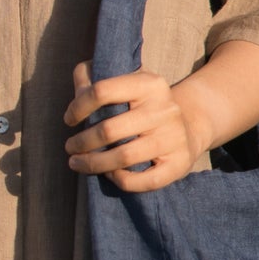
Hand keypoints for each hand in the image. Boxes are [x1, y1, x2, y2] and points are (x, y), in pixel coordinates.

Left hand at [63, 58, 209, 192]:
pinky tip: (109, 174)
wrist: (189, 126)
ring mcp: (174, 137)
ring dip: (93, 164)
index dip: (78, 107)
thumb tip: (79, 84)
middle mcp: (165, 109)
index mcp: (149, 84)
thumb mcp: (126, 84)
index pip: (102, 91)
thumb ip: (94, 79)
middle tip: (69, 147)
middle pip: (109, 130)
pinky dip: (121, 180)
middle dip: (81, 142)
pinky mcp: (180, 163)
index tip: (69, 119)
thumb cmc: (144, 106)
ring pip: (124, 157)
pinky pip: (145, 180)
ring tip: (78, 163)